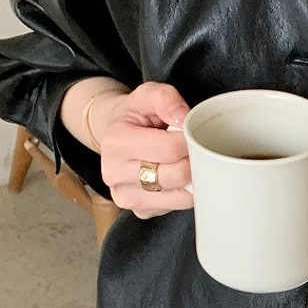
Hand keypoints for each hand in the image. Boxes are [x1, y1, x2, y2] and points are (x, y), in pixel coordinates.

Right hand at [92, 81, 192, 217]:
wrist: (116, 136)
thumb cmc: (136, 117)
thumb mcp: (147, 96)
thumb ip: (166, 99)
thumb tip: (183, 118)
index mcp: (116, 143)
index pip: (169, 149)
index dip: (188, 141)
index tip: (188, 134)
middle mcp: (115, 174)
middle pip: (176, 175)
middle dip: (192, 161)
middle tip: (191, 150)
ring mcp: (126, 197)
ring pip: (180, 196)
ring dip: (192, 180)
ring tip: (184, 162)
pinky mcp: (140, 211)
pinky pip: (176, 207)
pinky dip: (184, 193)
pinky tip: (177, 178)